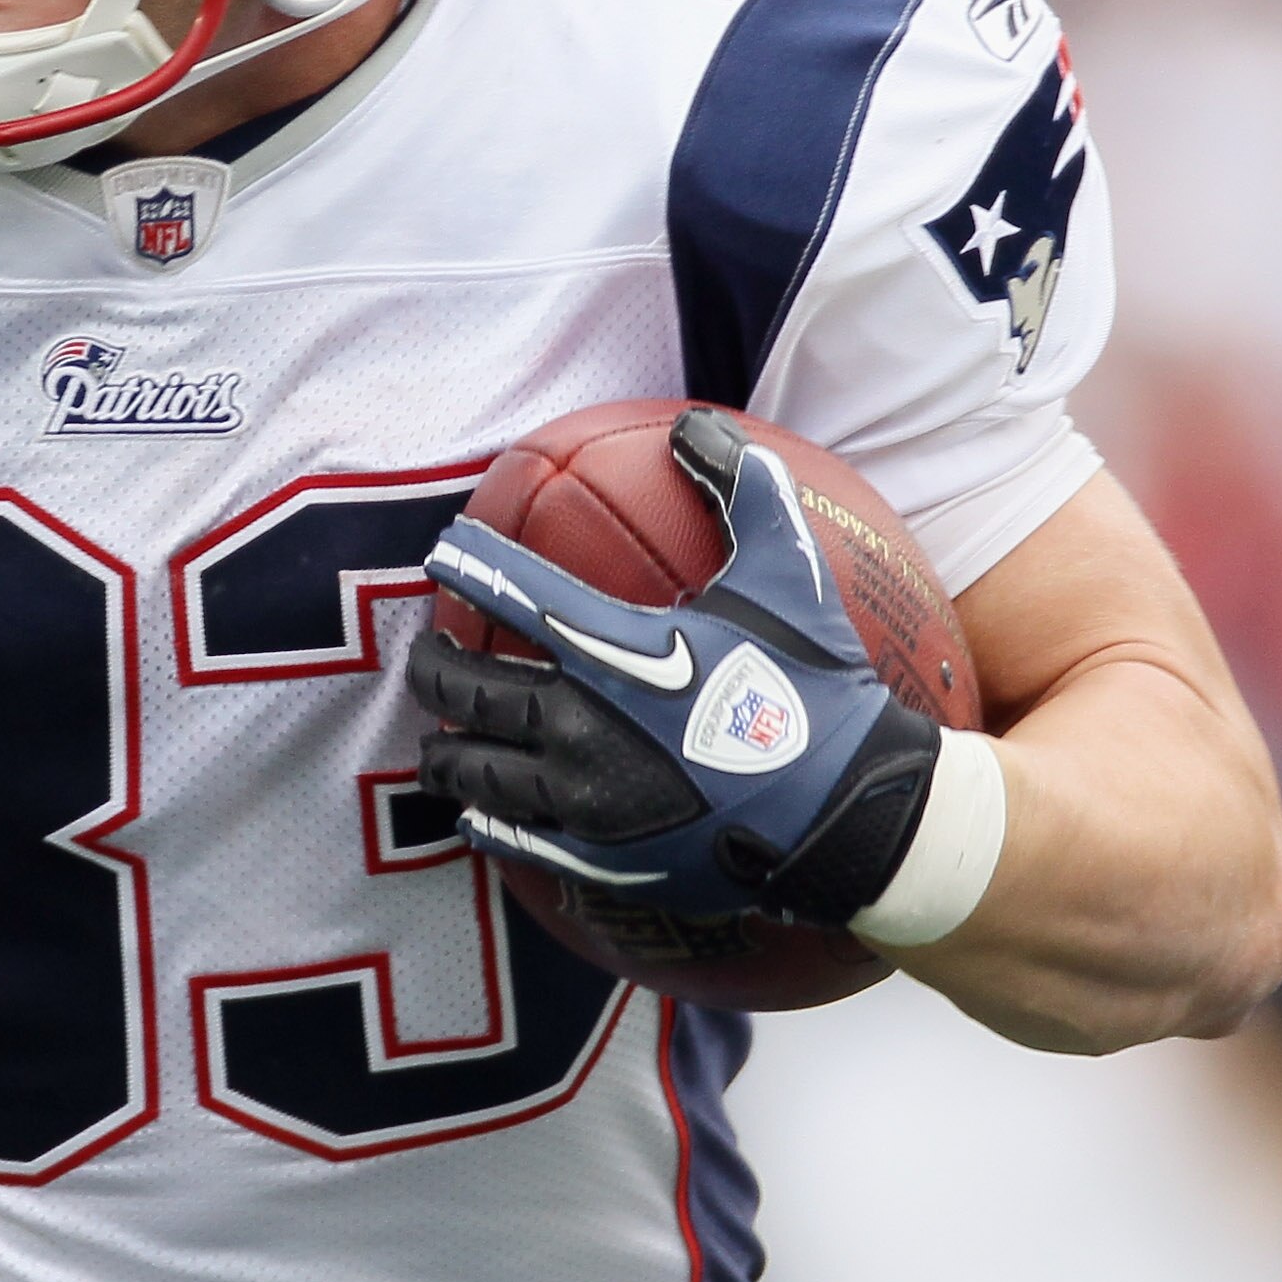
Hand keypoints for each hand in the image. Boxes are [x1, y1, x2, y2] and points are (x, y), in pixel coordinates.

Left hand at [406, 409, 942, 926]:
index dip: (467, 565)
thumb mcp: (788, 572)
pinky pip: (513, 838)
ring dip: (445, 750)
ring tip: (436, 740)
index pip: (511, 592)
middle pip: (465, 688)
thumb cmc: (816, 688)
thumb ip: (742, 488)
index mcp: (614, 649)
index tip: (443, 554)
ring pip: (473, 769)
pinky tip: (474, 814)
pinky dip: (484, 822)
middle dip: (433, 667)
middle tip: (429, 658)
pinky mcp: (596, 858)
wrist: (852, 813)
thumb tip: (698, 424)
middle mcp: (578, 722)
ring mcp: (581, 798)